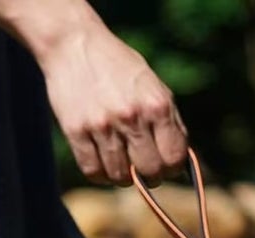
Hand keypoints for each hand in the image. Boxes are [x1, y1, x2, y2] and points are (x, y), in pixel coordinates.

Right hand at [37, 23, 188, 185]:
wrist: (73, 43)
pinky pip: (92, 172)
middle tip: (142, 165)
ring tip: (120, 159)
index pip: (173, 159)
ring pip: (120, 177)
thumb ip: (169, 122)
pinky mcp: (76, 130)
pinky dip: (100, 174)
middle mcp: (131, 116)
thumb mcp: (153, 86)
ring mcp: (102, 125)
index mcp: (156, 105)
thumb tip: (182, 163)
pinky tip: (102, 161)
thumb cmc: (119, 68)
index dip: (171, 167)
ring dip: (122, 175)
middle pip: (150, 173)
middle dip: (149, 175)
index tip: (164, 164)